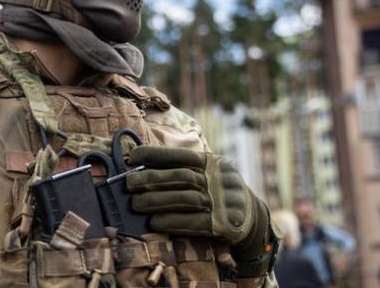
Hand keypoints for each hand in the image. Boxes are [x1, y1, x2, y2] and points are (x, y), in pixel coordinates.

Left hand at [123, 146, 255, 243]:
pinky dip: (172, 222)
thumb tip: (141, 167)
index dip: (155, 155)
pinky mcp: (224, 225)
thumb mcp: (208, 173)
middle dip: (151, 179)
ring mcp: (223, 202)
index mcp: (213, 163)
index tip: (132, 157)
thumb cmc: (216, 192)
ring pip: (185, 199)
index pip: (181, 155)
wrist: (251, 219)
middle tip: (128, 184)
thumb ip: (182, 168)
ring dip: (156, 201)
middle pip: (180, 177)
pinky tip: (154, 222)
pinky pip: (194, 223)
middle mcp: (219, 180)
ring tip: (135, 204)